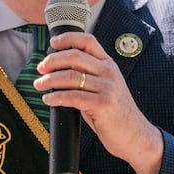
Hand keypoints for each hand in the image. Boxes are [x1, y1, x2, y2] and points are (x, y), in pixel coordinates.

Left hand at [37, 30, 164, 173]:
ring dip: (50, 80)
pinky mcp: (103, 104)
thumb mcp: (103, 88)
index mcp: (108, 64)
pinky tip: (48, 100)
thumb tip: (56, 71)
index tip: (52, 43)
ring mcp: (107, 87)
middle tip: (40, 68)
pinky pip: (73, 96)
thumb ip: (86, 77)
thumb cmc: (114, 113)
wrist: (135, 135)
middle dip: (52, 61)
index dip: (68, 38)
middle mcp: (109, 72)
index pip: (88, 41)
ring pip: (71, 76)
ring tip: (39, 85)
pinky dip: (56, 97)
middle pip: (75, 56)